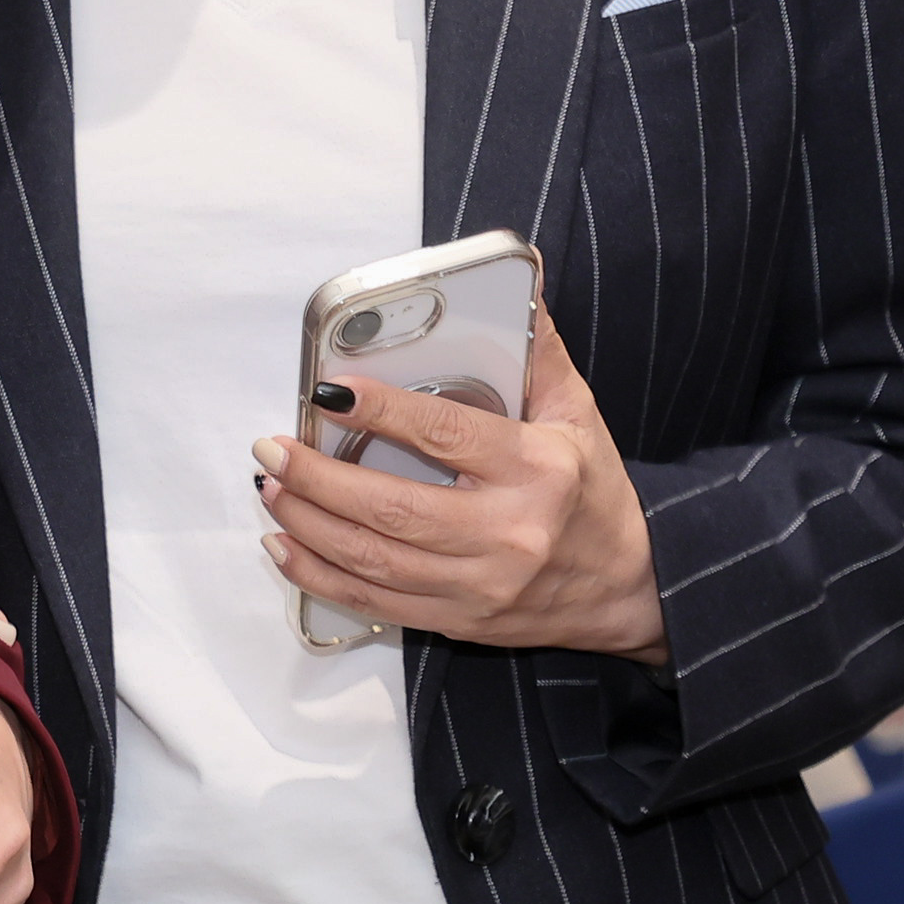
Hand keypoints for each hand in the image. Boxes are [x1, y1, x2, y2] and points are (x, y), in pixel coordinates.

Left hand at [253, 309, 669, 665]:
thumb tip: (519, 283)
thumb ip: (537, 351)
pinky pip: (377, 603)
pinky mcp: (461, 619)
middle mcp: (507, 533)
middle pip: (392, 508)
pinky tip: (286, 545)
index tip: (328, 391)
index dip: (380, 412)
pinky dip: (322, 575)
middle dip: (318, 477)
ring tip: (270, 485)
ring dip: (308, 522)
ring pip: (374, 559)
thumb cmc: (594, 492)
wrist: (632, 587)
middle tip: (274, 446)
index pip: (445, 434)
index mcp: (536, 470)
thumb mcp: (578, 413)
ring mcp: (481, 585)